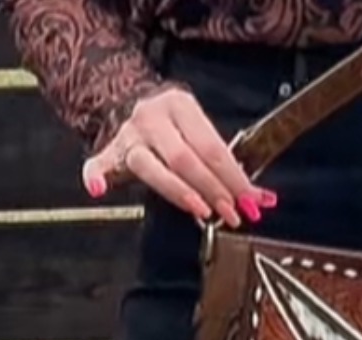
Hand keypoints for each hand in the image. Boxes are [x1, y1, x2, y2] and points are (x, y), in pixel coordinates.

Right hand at [82, 86, 276, 227]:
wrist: (133, 104)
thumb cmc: (179, 130)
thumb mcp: (203, 136)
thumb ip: (230, 167)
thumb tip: (265, 200)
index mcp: (180, 106)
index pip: (212, 147)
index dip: (233, 178)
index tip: (251, 202)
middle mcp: (152, 118)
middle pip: (185, 159)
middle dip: (213, 190)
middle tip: (232, 214)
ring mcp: (130, 135)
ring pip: (151, 167)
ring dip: (179, 192)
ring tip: (202, 211)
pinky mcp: (111, 153)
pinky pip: (100, 164)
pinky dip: (96, 176)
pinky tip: (99, 189)